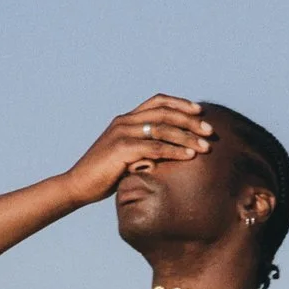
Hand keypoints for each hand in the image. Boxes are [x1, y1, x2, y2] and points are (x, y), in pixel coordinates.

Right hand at [64, 95, 211, 204]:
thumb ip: (143, 150)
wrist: (78, 186)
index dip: (180, 104)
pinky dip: (175, 151)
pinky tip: (189, 156)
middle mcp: (125, 121)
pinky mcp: (122, 149)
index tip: (200, 111)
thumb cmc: (103, 176)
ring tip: (206, 146)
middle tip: (210, 130)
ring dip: (188, 136)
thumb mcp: (126, 158)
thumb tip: (166, 154)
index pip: (157, 102)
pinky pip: (155, 147)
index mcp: (126, 119)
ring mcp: (122, 133)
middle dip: (190, 120)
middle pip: (164, 112)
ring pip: (163, 128)